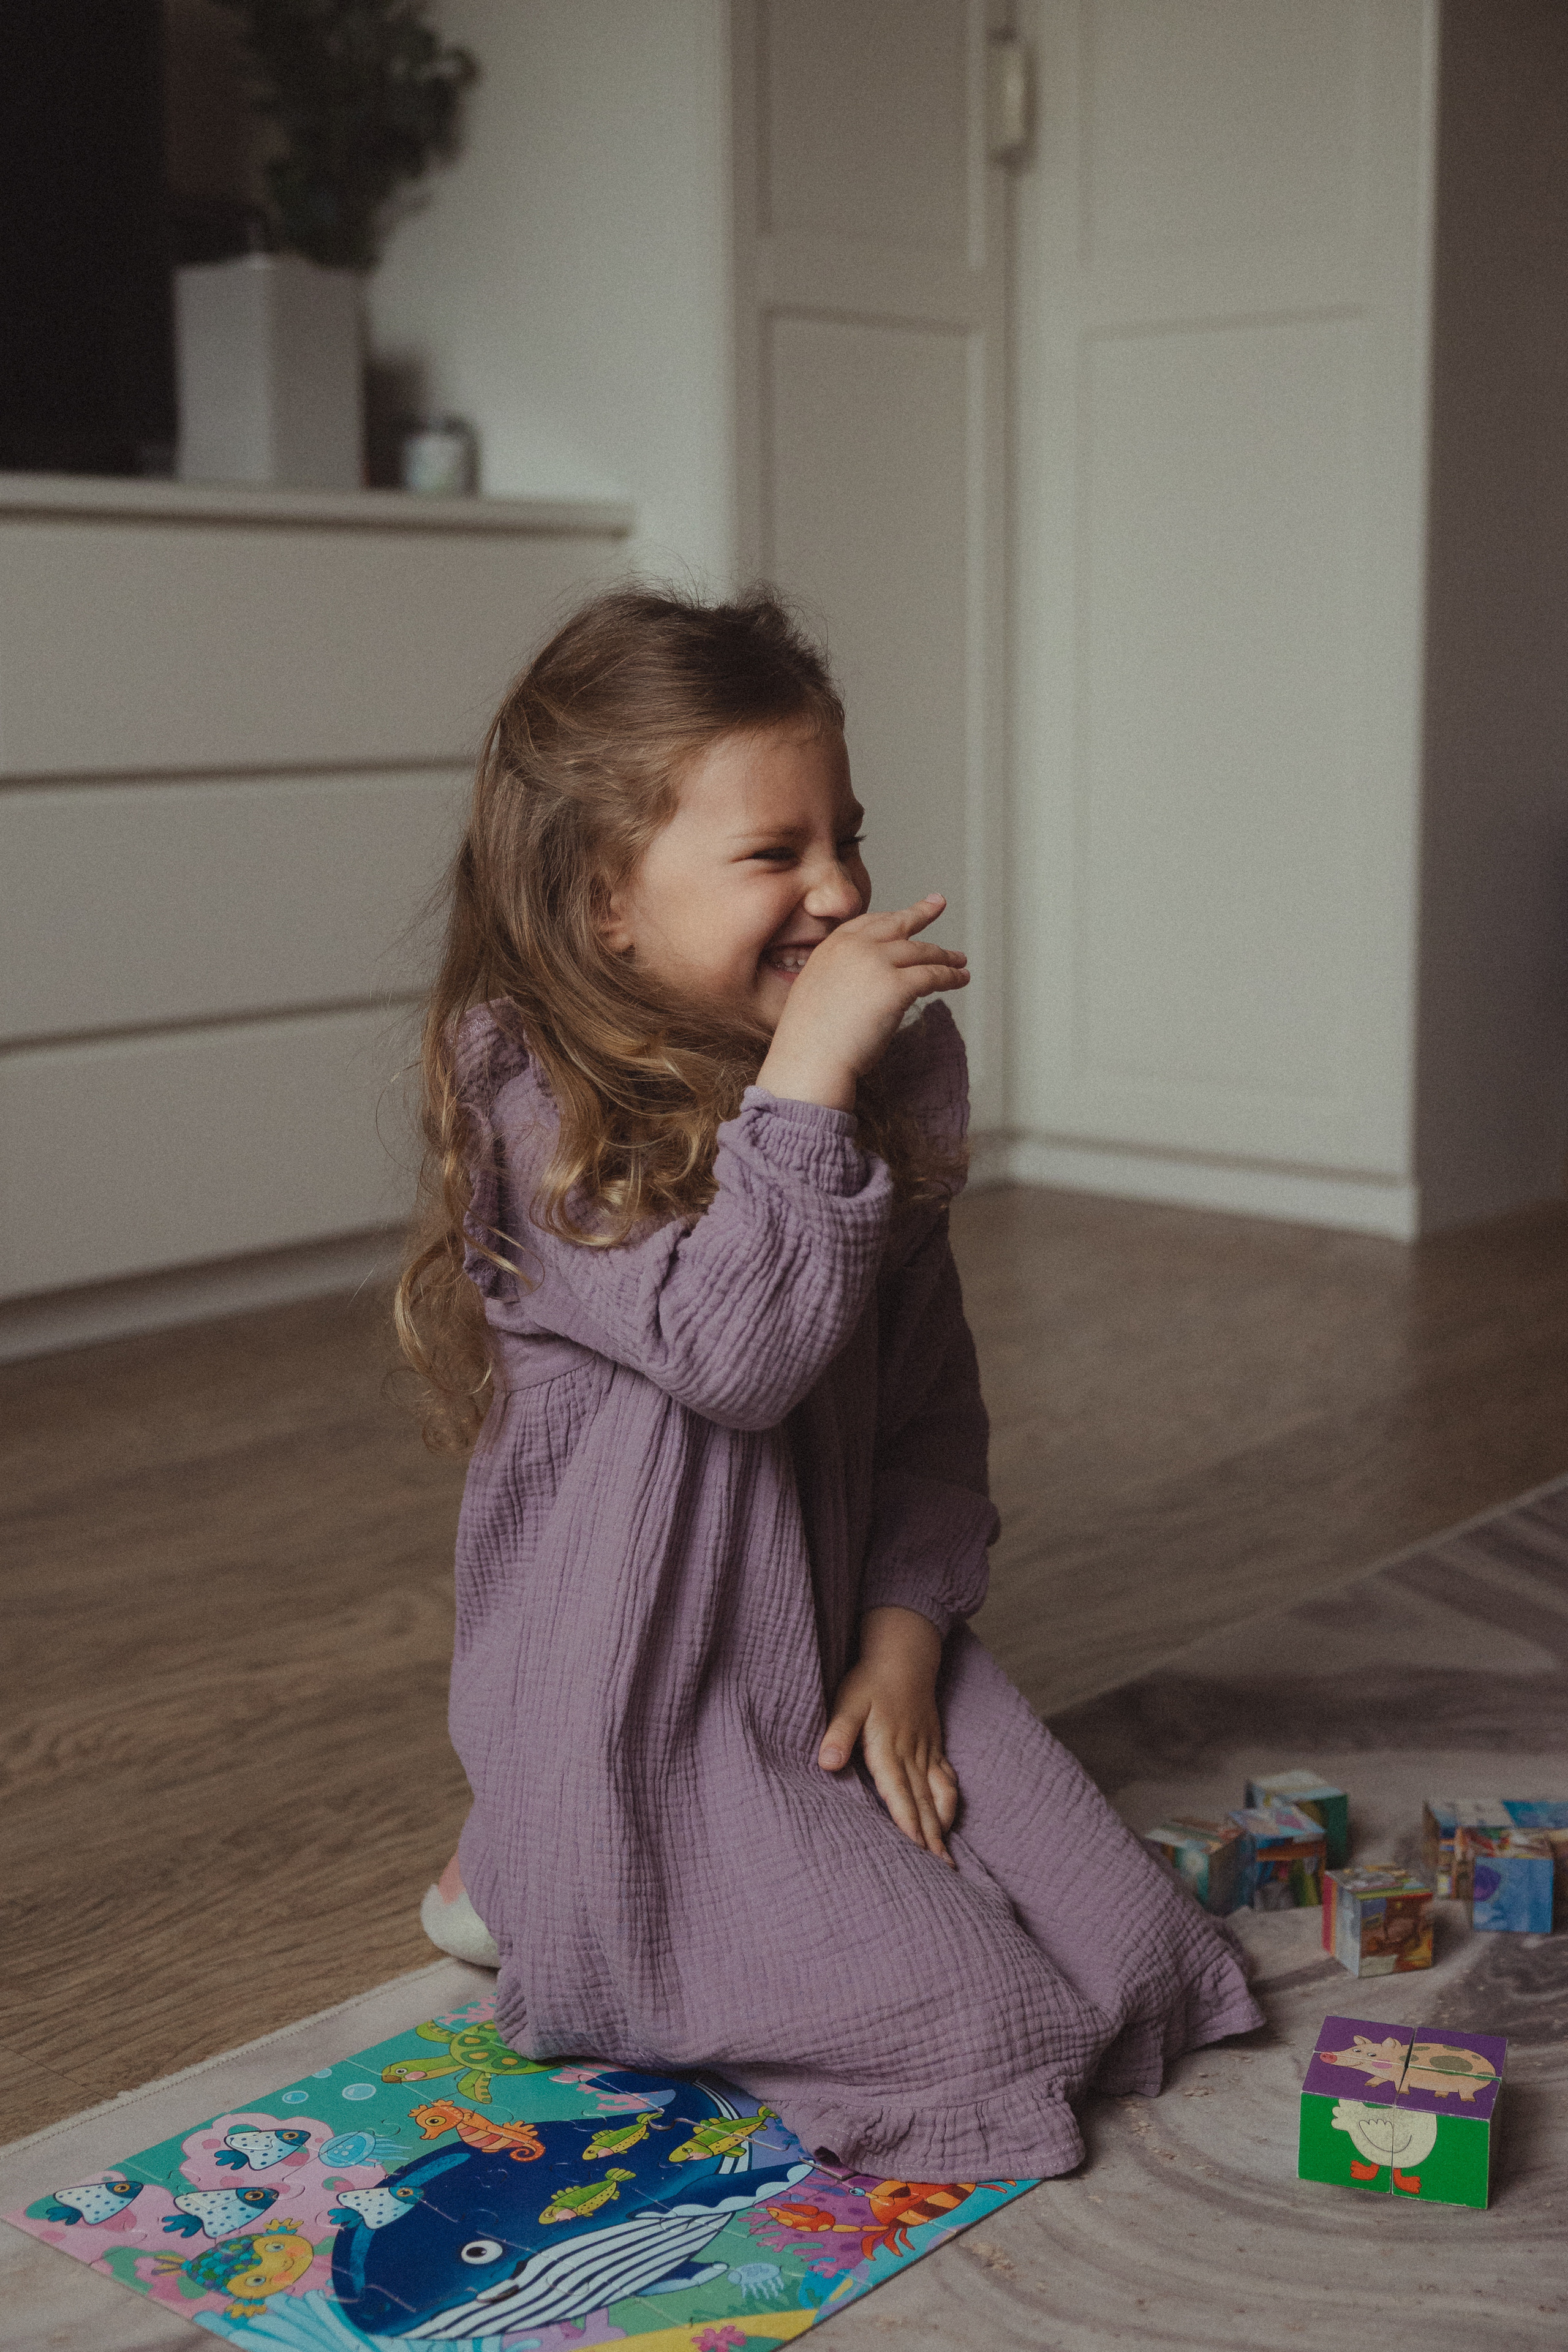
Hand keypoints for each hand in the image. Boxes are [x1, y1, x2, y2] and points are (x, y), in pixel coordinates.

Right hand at [756, 894, 968, 1111]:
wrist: (809, 1059)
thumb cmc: (809, 1040)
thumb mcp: (816, 991)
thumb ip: (838, 977)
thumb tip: (860, 984)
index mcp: (832, 947)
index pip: (869, 923)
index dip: (892, 917)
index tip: (905, 912)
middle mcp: (855, 947)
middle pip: (897, 926)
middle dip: (922, 913)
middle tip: (938, 904)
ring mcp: (876, 963)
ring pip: (920, 952)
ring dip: (944, 956)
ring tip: (959, 961)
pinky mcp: (896, 985)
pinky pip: (932, 975)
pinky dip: (951, 977)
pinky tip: (960, 979)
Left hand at [817, 1606, 957, 1865]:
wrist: (903, 1654)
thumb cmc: (869, 1681)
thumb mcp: (846, 1703)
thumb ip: (838, 1734)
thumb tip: (827, 1763)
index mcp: (888, 1749)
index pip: (898, 1793)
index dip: (907, 1823)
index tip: (918, 1850)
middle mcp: (912, 1755)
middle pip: (923, 1803)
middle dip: (932, 1838)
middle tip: (943, 1872)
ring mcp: (927, 1751)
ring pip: (938, 1795)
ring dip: (944, 1826)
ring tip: (948, 1857)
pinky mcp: (934, 1745)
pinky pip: (947, 1779)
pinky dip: (951, 1802)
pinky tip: (950, 1818)